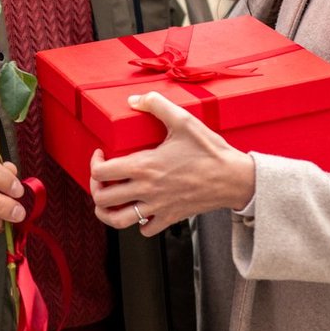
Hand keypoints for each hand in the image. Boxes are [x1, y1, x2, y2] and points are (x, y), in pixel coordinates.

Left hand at [88, 92, 254, 237]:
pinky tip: (140, 210)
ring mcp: (158, 207)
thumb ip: (156, 105)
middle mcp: (147, 190)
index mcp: (144, 166)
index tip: (101, 154)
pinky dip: (138, 224)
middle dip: (95, 188)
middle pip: (103, 199)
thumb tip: (134, 100)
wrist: (235, 179)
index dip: (94, 163)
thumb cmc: (210, 151)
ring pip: (119, 221)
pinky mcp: (171, 217)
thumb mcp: (184, 120)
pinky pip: (145, 230)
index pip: (102, 172)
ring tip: (109, 202)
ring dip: (107, 212)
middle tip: (101, 178)